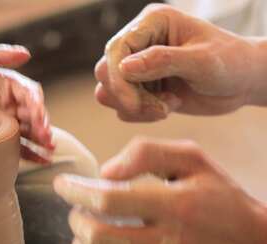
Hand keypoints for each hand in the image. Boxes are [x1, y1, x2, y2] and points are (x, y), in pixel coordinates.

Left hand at [0, 44, 54, 162]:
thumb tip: (26, 54)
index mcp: (4, 84)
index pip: (28, 93)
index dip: (37, 104)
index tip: (39, 116)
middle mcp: (7, 103)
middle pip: (32, 114)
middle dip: (42, 126)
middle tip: (46, 138)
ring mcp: (1, 123)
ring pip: (28, 132)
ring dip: (41, 142)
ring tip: (47, 152)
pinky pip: (15, 147)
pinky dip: (29, 154)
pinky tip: (40, 160)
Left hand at [53, 137, 266, 243]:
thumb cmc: (220, 197)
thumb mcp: (193, 159)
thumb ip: (147, 153)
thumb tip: (104, 172)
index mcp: (176, 206)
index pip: (108, 200)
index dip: (75, 190)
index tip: (62, 184)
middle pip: (98, 236)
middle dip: (75, 218)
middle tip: (78, 207)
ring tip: (84, 230)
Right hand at [95, 4, 265, 121]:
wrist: (243, 83)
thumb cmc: (231, 63)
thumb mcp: (202, 61)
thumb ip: (163, 61)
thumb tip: (124, 67)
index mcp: (152, 23)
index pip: (117, 49)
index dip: (119, 79)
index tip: (134, 104)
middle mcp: (139, 42)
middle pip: (106, 71)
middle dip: (127, 96)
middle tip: (160, 108)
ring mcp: (138, 66)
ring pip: (108, 91)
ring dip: (135, 107)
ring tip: (166, 106)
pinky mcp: (140, 87)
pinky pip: (121, 106)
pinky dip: (140, 114)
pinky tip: (168, 107)